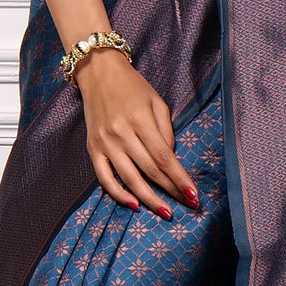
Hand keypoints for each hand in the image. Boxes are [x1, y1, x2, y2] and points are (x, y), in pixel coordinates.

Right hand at [75, 49, 199, 215]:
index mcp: (140, 120)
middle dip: (170, 191)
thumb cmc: (133, 87)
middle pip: (150, 170)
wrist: (98, 73)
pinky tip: (134, 204)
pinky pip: (104, 178)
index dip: (179, 178)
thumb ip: (166, 130)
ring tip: (165, 212)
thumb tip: (171, 159)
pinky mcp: (92, 149)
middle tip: (187, 206)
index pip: (164, 157)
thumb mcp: (157, 101)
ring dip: (149, 199)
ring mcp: (105, 143)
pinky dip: (118, 194)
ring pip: (129, 178)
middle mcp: (121, 133)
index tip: (193, 194)